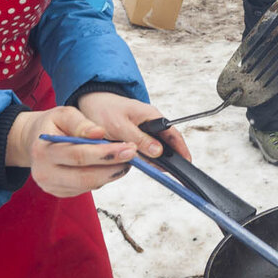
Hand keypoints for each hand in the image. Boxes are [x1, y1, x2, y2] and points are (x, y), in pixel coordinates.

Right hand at [8, 106, 135, 197]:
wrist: (33, 141)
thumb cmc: (52, 125)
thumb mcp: (63, 114)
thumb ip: (81, 122)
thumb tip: (99, 133)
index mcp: (43, 150)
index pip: (79, 155)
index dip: (106, 153)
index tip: (129, 148)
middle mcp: (44, 173)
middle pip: (84, 176)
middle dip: (112, 167)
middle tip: (132, 156)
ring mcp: (50, 186)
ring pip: (87, 185)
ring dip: (110, 174)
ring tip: (125, 161)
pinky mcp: (58, 193)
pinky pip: (85, 189)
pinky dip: (100, 179)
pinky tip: (108, 167)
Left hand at [77, 91, 191, 161]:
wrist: (90, 103)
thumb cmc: (104, 109)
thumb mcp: (120, 126)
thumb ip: (139, 139)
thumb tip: (158, 151)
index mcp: (152, 116)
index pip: (173, 134)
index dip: (181, 149)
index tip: (187, 163)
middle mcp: (150, 124)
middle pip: (166, 144)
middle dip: (170, 159)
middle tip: (175, 174)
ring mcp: (143, 132)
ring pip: (154, 150)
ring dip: (154, 160)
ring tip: (158, 171)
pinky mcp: (134, 139)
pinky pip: (143, 151)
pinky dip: (143, 159)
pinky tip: (142, 164)